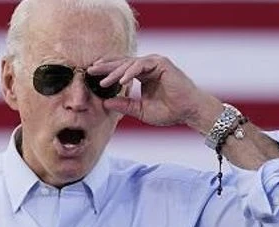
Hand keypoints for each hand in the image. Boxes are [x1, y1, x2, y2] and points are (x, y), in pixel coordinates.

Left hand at [88, 55, 222, 132]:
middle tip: (90, 71)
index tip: (92, 76)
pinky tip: (121, 81)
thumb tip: (105, 103)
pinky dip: (130, 72)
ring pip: (130, 63)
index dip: (107, 71)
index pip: (121, 69)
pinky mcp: (161, 63)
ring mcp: (155, 63)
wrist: (189, 112)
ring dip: (115, 72)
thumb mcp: (140, 110)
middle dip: (105, 67)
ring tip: (103, 82)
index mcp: (143, 74)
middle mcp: (148, 66)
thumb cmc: (169, 112)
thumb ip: (124, 105)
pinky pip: (141, 65)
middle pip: (122, 62)